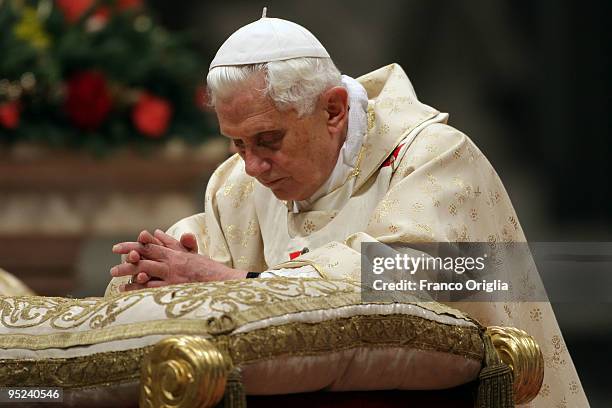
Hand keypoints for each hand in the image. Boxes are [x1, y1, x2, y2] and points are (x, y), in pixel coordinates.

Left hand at [110, 238, 245, 290]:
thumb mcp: (190, 252)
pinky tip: (127, 290)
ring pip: (145, 270)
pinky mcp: (175, 287)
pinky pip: (153, 286)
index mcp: (175, 252)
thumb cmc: (206, 269)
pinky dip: (139, 287)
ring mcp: (173, 274)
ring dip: (128, 272)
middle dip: (126, 259)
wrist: (223, 280)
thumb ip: (173, 243)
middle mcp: (172, 261)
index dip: (132, 246)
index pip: (150, 246)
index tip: (117, 248)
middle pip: (144, 256)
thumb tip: (156, 232)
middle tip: (112, 265)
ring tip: (114, 274)